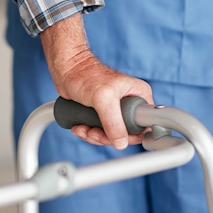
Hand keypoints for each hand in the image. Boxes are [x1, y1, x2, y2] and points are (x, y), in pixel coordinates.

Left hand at [40, 14, 152, 148]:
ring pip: (111, 135)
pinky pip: (100, 132)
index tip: (115, 137)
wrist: (66, 70)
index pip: (145, 124)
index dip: (132, 135)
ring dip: (95, 136)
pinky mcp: (102, 114)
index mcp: (139, 95)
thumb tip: (121, 143)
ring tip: (84, 129)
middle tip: (94, 132)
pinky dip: (88, 134)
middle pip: (126, 134)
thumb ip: (114, 122)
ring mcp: (116, 110)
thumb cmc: (85, 75)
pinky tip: (80, 127)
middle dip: (107, 137)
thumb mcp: (103, 99)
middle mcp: (130, 103)